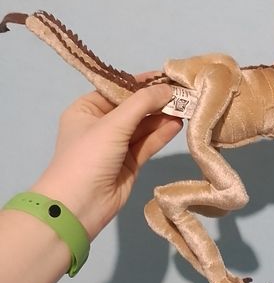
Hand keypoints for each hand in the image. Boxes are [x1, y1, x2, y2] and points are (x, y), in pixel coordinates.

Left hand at [31, 73, 181, 239]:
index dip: (142, 82)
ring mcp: (116, 145)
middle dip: (157, 100)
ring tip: (186, 107)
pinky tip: (178, 124)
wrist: (78, 207)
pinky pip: (148, 143)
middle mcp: (101, 125)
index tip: (168, 75)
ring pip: (144, 125)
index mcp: (87, 109)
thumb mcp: (113, 124)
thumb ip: (142, 103)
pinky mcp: (130, 162)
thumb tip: (169, 89)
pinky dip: (162, 133)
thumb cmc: (88, 156)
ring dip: (163, 117)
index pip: (118, 89)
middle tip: (184, 92)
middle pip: (134, 107)